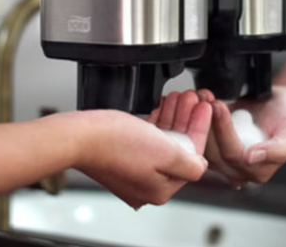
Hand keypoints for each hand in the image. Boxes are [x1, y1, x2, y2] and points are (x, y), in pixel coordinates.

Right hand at [54, 92, 210, 209]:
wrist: (80, 135)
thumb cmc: (115, 143)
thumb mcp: (165, 152)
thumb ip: (189, 163)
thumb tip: (201, 165)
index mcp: (160, 189)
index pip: (191, 157)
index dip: (200, 128)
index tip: (205, 108)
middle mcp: (146, 185)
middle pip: (177, 148)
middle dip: (187, 119)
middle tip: (194, 98)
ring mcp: (133, 171)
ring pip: (162, 140)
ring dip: (173, 116)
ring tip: (180, 96)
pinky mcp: (121, 157)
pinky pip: (146, 138)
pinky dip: (157, 121)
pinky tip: (163, 106)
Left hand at [198, 87, 285, 187]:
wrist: (279, 107)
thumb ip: (277, 150)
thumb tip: (252, 158)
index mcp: (257, 171)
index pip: (233, 154)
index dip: (224, 129)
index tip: (219, 105)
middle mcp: (237, 170)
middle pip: (213, 150)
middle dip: (208, 121)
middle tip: (205, 97)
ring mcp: (222, 158)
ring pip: (202, 144)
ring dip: (198, 117)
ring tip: (200, 95)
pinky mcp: (212, 146)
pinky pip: (199, 136)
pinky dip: (195, 117)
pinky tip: (197, 99)